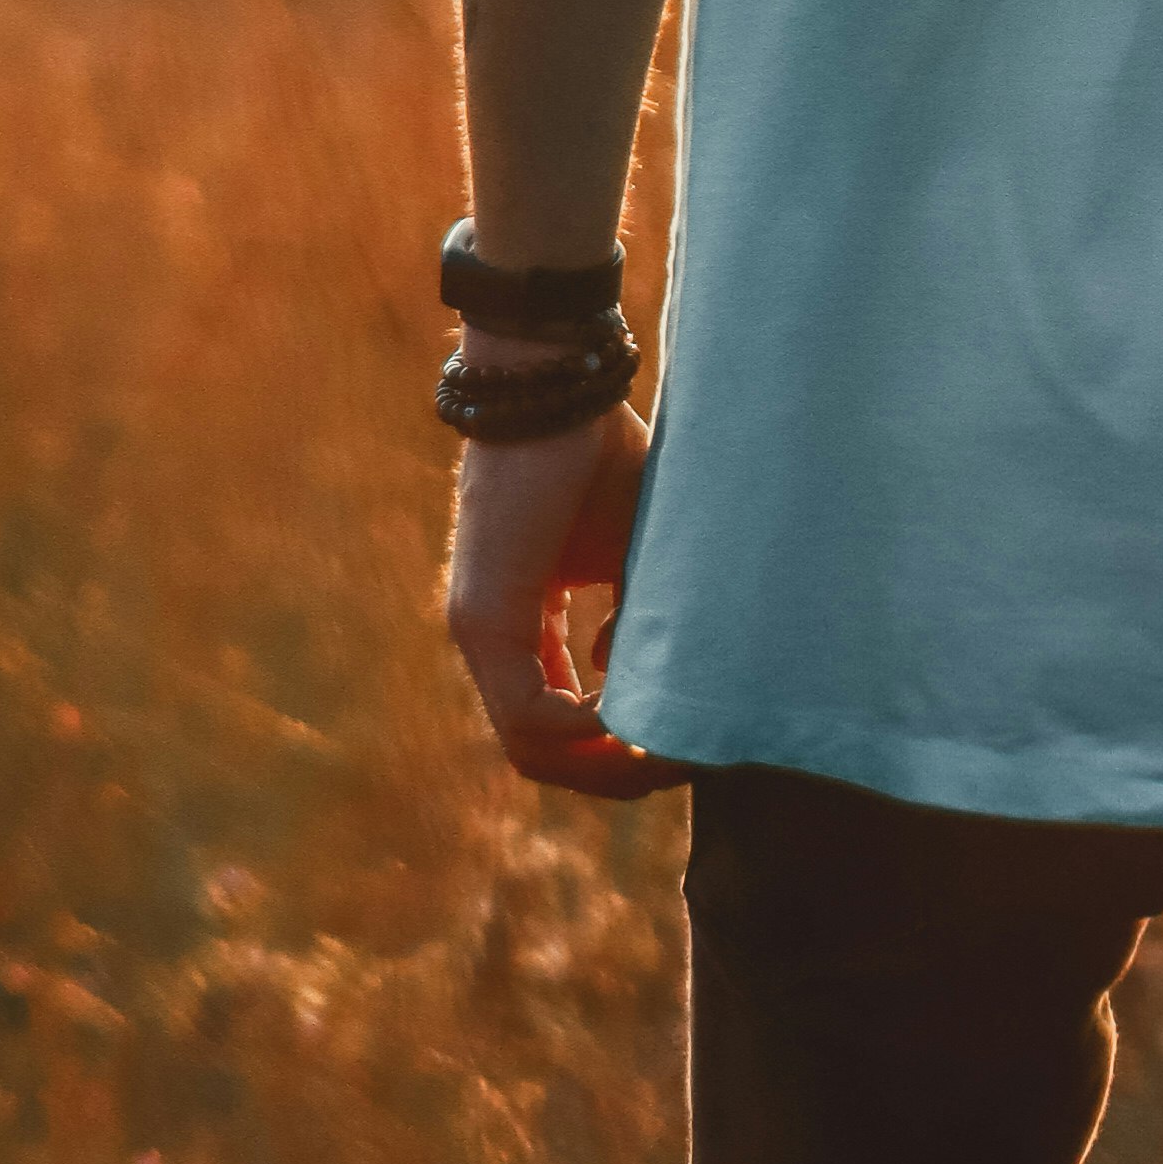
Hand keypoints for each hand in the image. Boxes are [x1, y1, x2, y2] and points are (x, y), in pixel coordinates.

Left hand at [444, 400, 676, 798]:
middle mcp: (491, 639)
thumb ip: (637, 620)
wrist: (555, 389)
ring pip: (531, 752)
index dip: (621, 748)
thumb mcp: (637, 554)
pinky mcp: (482, 621)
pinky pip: (530, 717)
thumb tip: (633, 676)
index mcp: (523, 624)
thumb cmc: (600, 454)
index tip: (683, 734)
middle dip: (617, 774)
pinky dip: (588, 728)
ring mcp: (479, 634)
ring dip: (606, 761)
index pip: (558, 724)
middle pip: (542, 757)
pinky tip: (635, 704)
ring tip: (668, 740)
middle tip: (683, 760)